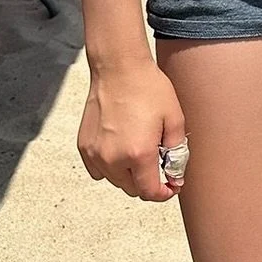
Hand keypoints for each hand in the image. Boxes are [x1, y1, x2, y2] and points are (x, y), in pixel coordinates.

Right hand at [77, 59, 186, 200]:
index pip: (150, 192)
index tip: (171, 186)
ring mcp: (95, 154)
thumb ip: (177, 153)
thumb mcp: (175, 119)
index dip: (164, 193)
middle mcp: (113, 159)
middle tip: (159, 164)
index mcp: (139, 154)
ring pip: (115, 180)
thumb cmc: (148, 89)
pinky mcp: (84, 146)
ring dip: (129, 175)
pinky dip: (110, 166)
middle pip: (132, 189)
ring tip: (140, 151)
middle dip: (148, 182)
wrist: (118, 68)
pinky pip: (98, 170)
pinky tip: (121, 148)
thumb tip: (174, 175)